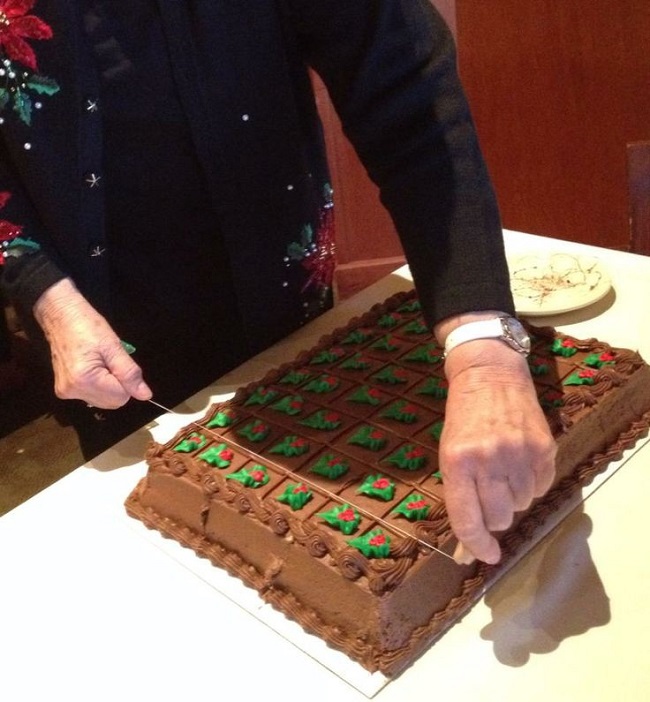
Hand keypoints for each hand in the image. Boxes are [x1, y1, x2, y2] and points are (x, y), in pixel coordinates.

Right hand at [33, 278, 151, 408]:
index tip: (118, 362)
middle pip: (112, 403)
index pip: (122, 397)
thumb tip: (145, 395)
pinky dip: (97, 385)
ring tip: (99, 363)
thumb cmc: (88, 326)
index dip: (126, 382)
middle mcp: (73, 391)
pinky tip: (91, 367)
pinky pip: (91, 395)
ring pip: (102, 400)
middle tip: (109, 361)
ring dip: (108, 386)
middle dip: (118, 385)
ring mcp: (65, 392)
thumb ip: (130, 373)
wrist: (59, 316)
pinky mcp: (63, 390)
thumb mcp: (114, 347)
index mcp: (85, 380)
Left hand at [435, 316, 555, 563]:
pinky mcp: (544, 448)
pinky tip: (519, 461)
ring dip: (513, 497)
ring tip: (503, 468)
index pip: (468, 518)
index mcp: (457, 461)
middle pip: (499, 518)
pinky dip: (531, 484)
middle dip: (494, 515)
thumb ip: (460, 496)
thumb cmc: (463, 418)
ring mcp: (519, 453)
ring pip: (521, 505)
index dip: (476, 545)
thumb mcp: (449, 453)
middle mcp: (488, 459)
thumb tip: (468, 548)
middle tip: (489, 493)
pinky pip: (541, 488)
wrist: (490, 375)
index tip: (485, 556)